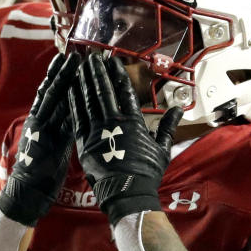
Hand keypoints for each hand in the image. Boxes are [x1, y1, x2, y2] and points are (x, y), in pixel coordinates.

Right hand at [0, 52, 80, 225]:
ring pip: (55, 100)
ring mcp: (42, 131)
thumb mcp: (48, 145)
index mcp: (37, 121)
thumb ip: (57, 129)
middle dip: (62, 71)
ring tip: (75, 63)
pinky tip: (79, 93)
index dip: (58, 74)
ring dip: (66, 80)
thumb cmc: (39, 172)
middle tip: (73, 52)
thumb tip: (71, 116)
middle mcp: (38, 122)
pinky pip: (62, 121)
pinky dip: (71, 106)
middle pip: (51, 90)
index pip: (49, 93)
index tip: (67, 57)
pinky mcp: (47, 143)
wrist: (25, 194)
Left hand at [69, 54, 181, 225]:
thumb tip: (179, 109)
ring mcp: (96, 132)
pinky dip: (74, 102)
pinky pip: (77, 118)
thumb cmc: (147, 173)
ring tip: (81, 67)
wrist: (127, 194)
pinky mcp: (83, 142)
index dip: (117, 74)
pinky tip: (71, 89)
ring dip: (84, 82)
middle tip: (92, 57)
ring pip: (88, 101)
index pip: (124, 91)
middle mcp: (113, 123)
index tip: (113, 60)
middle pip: (103, 91)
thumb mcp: (162, 149)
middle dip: (97, 72)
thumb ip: (168, 126)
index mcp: (133, 122)